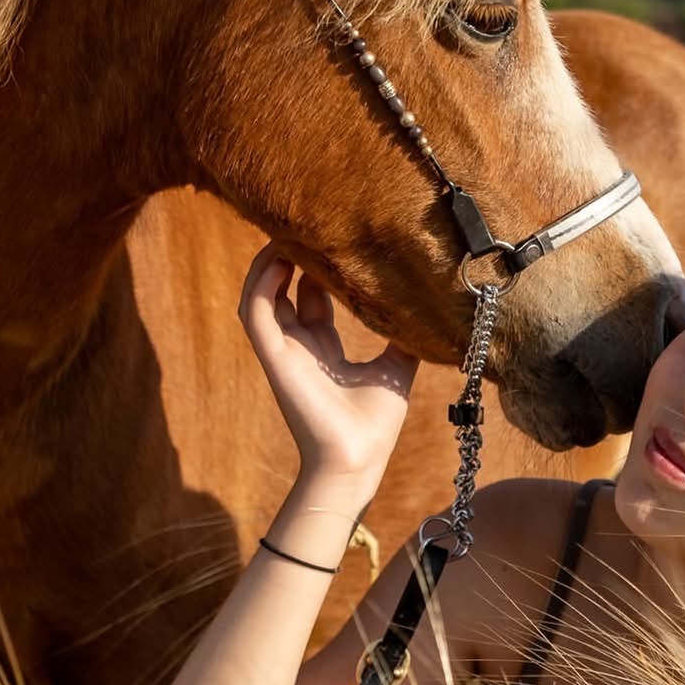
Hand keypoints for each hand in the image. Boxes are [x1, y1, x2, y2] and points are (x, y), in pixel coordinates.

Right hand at [238, 244, 416, 486]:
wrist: (357, 460)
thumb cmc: (375, 426)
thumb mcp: (396, 369)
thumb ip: (403, 337)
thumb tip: (429, 309)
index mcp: (324, 351)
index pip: (312, 299)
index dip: (319, 269)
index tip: (338, 240)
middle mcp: (301, 347)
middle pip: (286, 290)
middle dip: (293, 256)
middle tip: (310, 224)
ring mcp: (284, 351)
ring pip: (261, 295)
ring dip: (269, 264)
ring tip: (287, 233)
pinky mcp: (274, 358)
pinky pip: (255, 313)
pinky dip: (261, 284)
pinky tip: (278, 259)